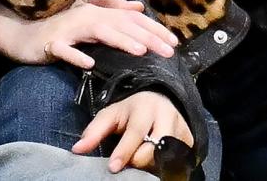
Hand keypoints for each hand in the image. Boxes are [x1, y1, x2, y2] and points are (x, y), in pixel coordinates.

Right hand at [0, 0, 177, 67]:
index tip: (174, 42)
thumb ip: (110, 7)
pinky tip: (89, 63)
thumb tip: (139, 8)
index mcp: (94, 11)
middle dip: (147, 37)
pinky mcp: (50, 43)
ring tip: (139, 51)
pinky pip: (64, 50)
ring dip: (119, 40)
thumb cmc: (52, 23)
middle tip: (169, 51)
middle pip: (120, 25)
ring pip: (97, 32)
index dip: (153, 29)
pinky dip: (76, 55)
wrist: (17, 29)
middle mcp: (84, 16)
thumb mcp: (83, 11)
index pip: (129, 20)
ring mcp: (67, 29)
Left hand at [72, 91, 192, 172]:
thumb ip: (94, 132)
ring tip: (140, 160)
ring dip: (151, 164)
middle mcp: (166, 116)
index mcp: (145, 107)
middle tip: (127, 163)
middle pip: (153, 149)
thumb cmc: (131, 111)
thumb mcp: (110, 115)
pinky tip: (155, 160)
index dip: (124, 152)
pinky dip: (165, 165)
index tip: (113, 167)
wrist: (161, 100)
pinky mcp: (190, 140)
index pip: (135, 133)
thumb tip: (76, 150)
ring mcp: (181, 128)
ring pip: (166, 157)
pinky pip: (178, 161)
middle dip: (137, 160)